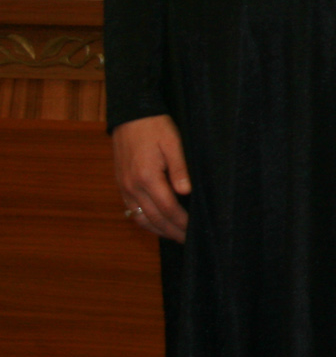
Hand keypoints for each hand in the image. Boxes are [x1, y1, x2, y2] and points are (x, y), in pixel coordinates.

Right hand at [111, 114, 190, 242]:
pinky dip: (144, 221)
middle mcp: (132, 186)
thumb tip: (186, 192)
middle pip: (154, 218)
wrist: (130, 116)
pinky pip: (132, 210)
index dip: (181, 222)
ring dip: (158, 230)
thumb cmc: (154, 126)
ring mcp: (124, 187)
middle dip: (172, 231)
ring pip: (140, 218)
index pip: (168, 209)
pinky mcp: (121, 184)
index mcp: (147, 177)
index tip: (194, 231)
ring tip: (174, 237)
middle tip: (188, 240)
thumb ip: (180, 168)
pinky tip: (156, 224)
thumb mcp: (173, 142)